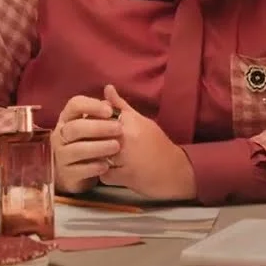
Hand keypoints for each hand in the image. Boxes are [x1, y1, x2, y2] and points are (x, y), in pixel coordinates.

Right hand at [54, 95, 121, 194]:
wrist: (73, 172)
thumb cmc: (88, 141)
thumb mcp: (96, 124)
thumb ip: (106, 108)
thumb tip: (110, 87)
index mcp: (68, 118)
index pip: (74, 105)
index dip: (92, 106)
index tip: (110, 111)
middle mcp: (61, 134)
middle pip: (76, 127)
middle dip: (99, 127)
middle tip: (119, 129)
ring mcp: (61, 155)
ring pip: (77, 149)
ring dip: (98, 147)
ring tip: (116, 147)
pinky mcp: (66, 174)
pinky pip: (78, 170)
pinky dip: (93, 167)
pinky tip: (107, 165)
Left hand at [100, 85, 196, 200]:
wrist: (174, 171)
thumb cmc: (157, 144)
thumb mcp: (141, 121)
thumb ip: (121, 106)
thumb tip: (107, 87)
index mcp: (130, 121)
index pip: (99, 116)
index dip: (93, 121)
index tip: (96, 126)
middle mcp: (126, 137)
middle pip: (94, 136)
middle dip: (91, 140)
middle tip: (97, 144)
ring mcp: (125, 158)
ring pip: (96, 156)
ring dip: (96, 158)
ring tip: (105, 158)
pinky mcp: (124, 177)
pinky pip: (103, 175)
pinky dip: (105, 175)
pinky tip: (112, 172)